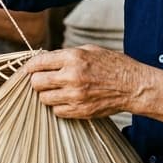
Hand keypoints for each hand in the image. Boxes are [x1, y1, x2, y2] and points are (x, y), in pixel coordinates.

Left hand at [24, 46, 161, 120]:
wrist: (133, 85)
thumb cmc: (113, 65)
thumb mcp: (89, 50)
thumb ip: (65, 55)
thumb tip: (44, 60)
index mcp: (73, 58)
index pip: (38, 63)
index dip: (30, 66)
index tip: (29, 69)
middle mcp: (72, 76)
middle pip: (36, 83)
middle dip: (36, 81)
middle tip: (42, 80)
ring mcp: (75, 96)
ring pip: (44, 99)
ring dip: (47, 94)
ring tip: (56, 90)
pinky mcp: (80, 111)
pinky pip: (57, 111)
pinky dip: (58, 106)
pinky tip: (66, 99)